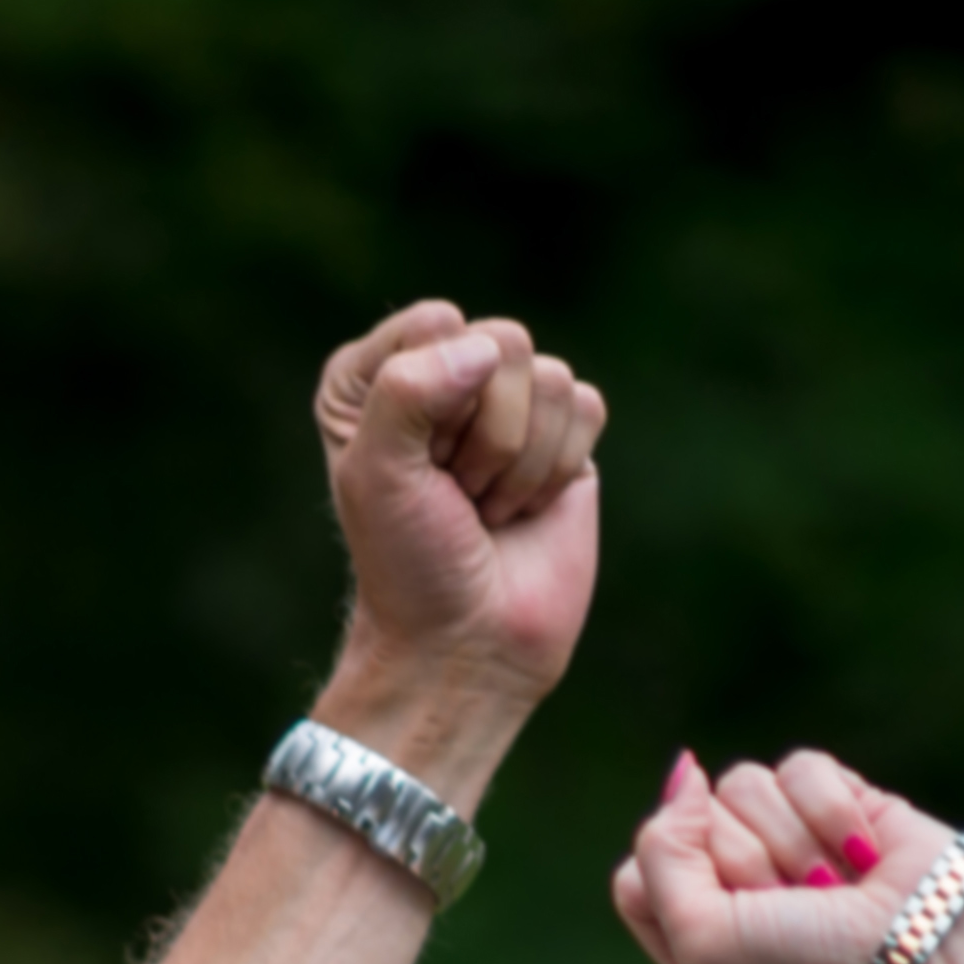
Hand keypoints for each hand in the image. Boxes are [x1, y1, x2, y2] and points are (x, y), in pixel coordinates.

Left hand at [311, 301, 603, 766]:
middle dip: (485, 434)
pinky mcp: (565, 434)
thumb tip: (486, 349)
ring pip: (551, 377)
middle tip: (457, 494)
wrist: (466, 640)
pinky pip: (587, 405)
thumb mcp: (377, 474)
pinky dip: (557, 467)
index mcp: (376, 378)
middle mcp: (444, 378)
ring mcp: (508, 404)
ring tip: (487, 508)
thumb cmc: (407, 562)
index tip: (413, 466)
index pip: (436, 322)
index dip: (436, 398)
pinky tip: (526, 508)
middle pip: (504, 341)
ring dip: (519, 461)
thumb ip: (407, 391)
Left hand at [613, 742, 963, 963]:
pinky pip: (800, 767)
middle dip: (747, 862)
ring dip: (792, 839)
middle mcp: (729, 887)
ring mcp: (782, 841)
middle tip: (796, 905)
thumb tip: (683, 770)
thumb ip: (659, 853)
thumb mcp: (700, 936)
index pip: (637, 874)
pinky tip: (863, 851)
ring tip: (833, 884)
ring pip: (742, 783)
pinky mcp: (834, 803)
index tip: (738, 913)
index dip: (684, 882)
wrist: (929, 952)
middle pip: (689, 822)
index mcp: (688, 939)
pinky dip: (831, 810)